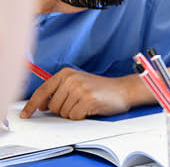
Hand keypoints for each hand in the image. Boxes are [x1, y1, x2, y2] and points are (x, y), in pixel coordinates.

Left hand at [20, 68, 134, 119]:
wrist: (123, 89)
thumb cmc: (99, 89)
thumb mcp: (77, 83)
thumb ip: (58, 91)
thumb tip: (40, 105)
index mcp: (66, 73)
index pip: (42, 91)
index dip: (32, 104)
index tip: (26, 114)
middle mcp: (71, 79)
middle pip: (51, 106)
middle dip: (62, 109)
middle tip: (77, 103)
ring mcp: (79, 89)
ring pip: (62, 113)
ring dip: (73, 113)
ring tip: (85, 104)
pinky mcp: (87, 100)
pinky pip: (74, 116)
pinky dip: (81, 116)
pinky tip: (90, 108)